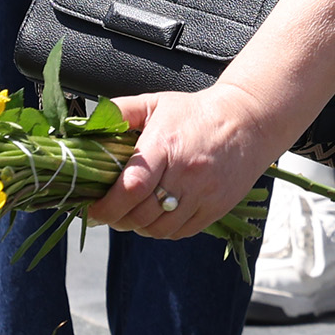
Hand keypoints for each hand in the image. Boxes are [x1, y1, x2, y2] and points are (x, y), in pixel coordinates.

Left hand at [84, 86, 272, 241]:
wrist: (248, 121)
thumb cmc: (196, 113)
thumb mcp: (155, 103)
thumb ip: (120, 112)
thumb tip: (86, 127)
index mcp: (165, 146)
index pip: (131, 188)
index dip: (106, 206)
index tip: (93, 208)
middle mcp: (186, 173)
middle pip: (141, 214)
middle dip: (116, 219)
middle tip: (108, 212)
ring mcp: (203, 194)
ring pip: (158, 229)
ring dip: (138, 227)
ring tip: (132, 214)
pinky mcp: (216, 208)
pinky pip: (180, 232)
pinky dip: (162, 230)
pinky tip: (157, 216)